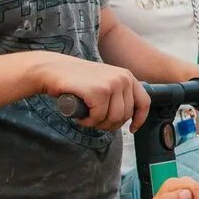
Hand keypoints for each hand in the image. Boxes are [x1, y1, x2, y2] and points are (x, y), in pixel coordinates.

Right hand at [34, 54, 149, 131]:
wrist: (53, 69)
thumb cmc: (77, 79)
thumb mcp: (105, 81)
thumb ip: (118, 93)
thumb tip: (128, 116)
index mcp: (127, 76)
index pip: (144, 102)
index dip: (139, 119)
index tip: (132, 129)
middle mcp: (123, 78)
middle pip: (125, 115)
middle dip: (110, 124)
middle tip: (94, 120)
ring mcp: (111, 84)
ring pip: (113, 119)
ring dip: (98, 124)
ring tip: (87, 117)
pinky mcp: (98, 92)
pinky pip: (98, 118)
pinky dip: (88, 122)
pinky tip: (80, 116)